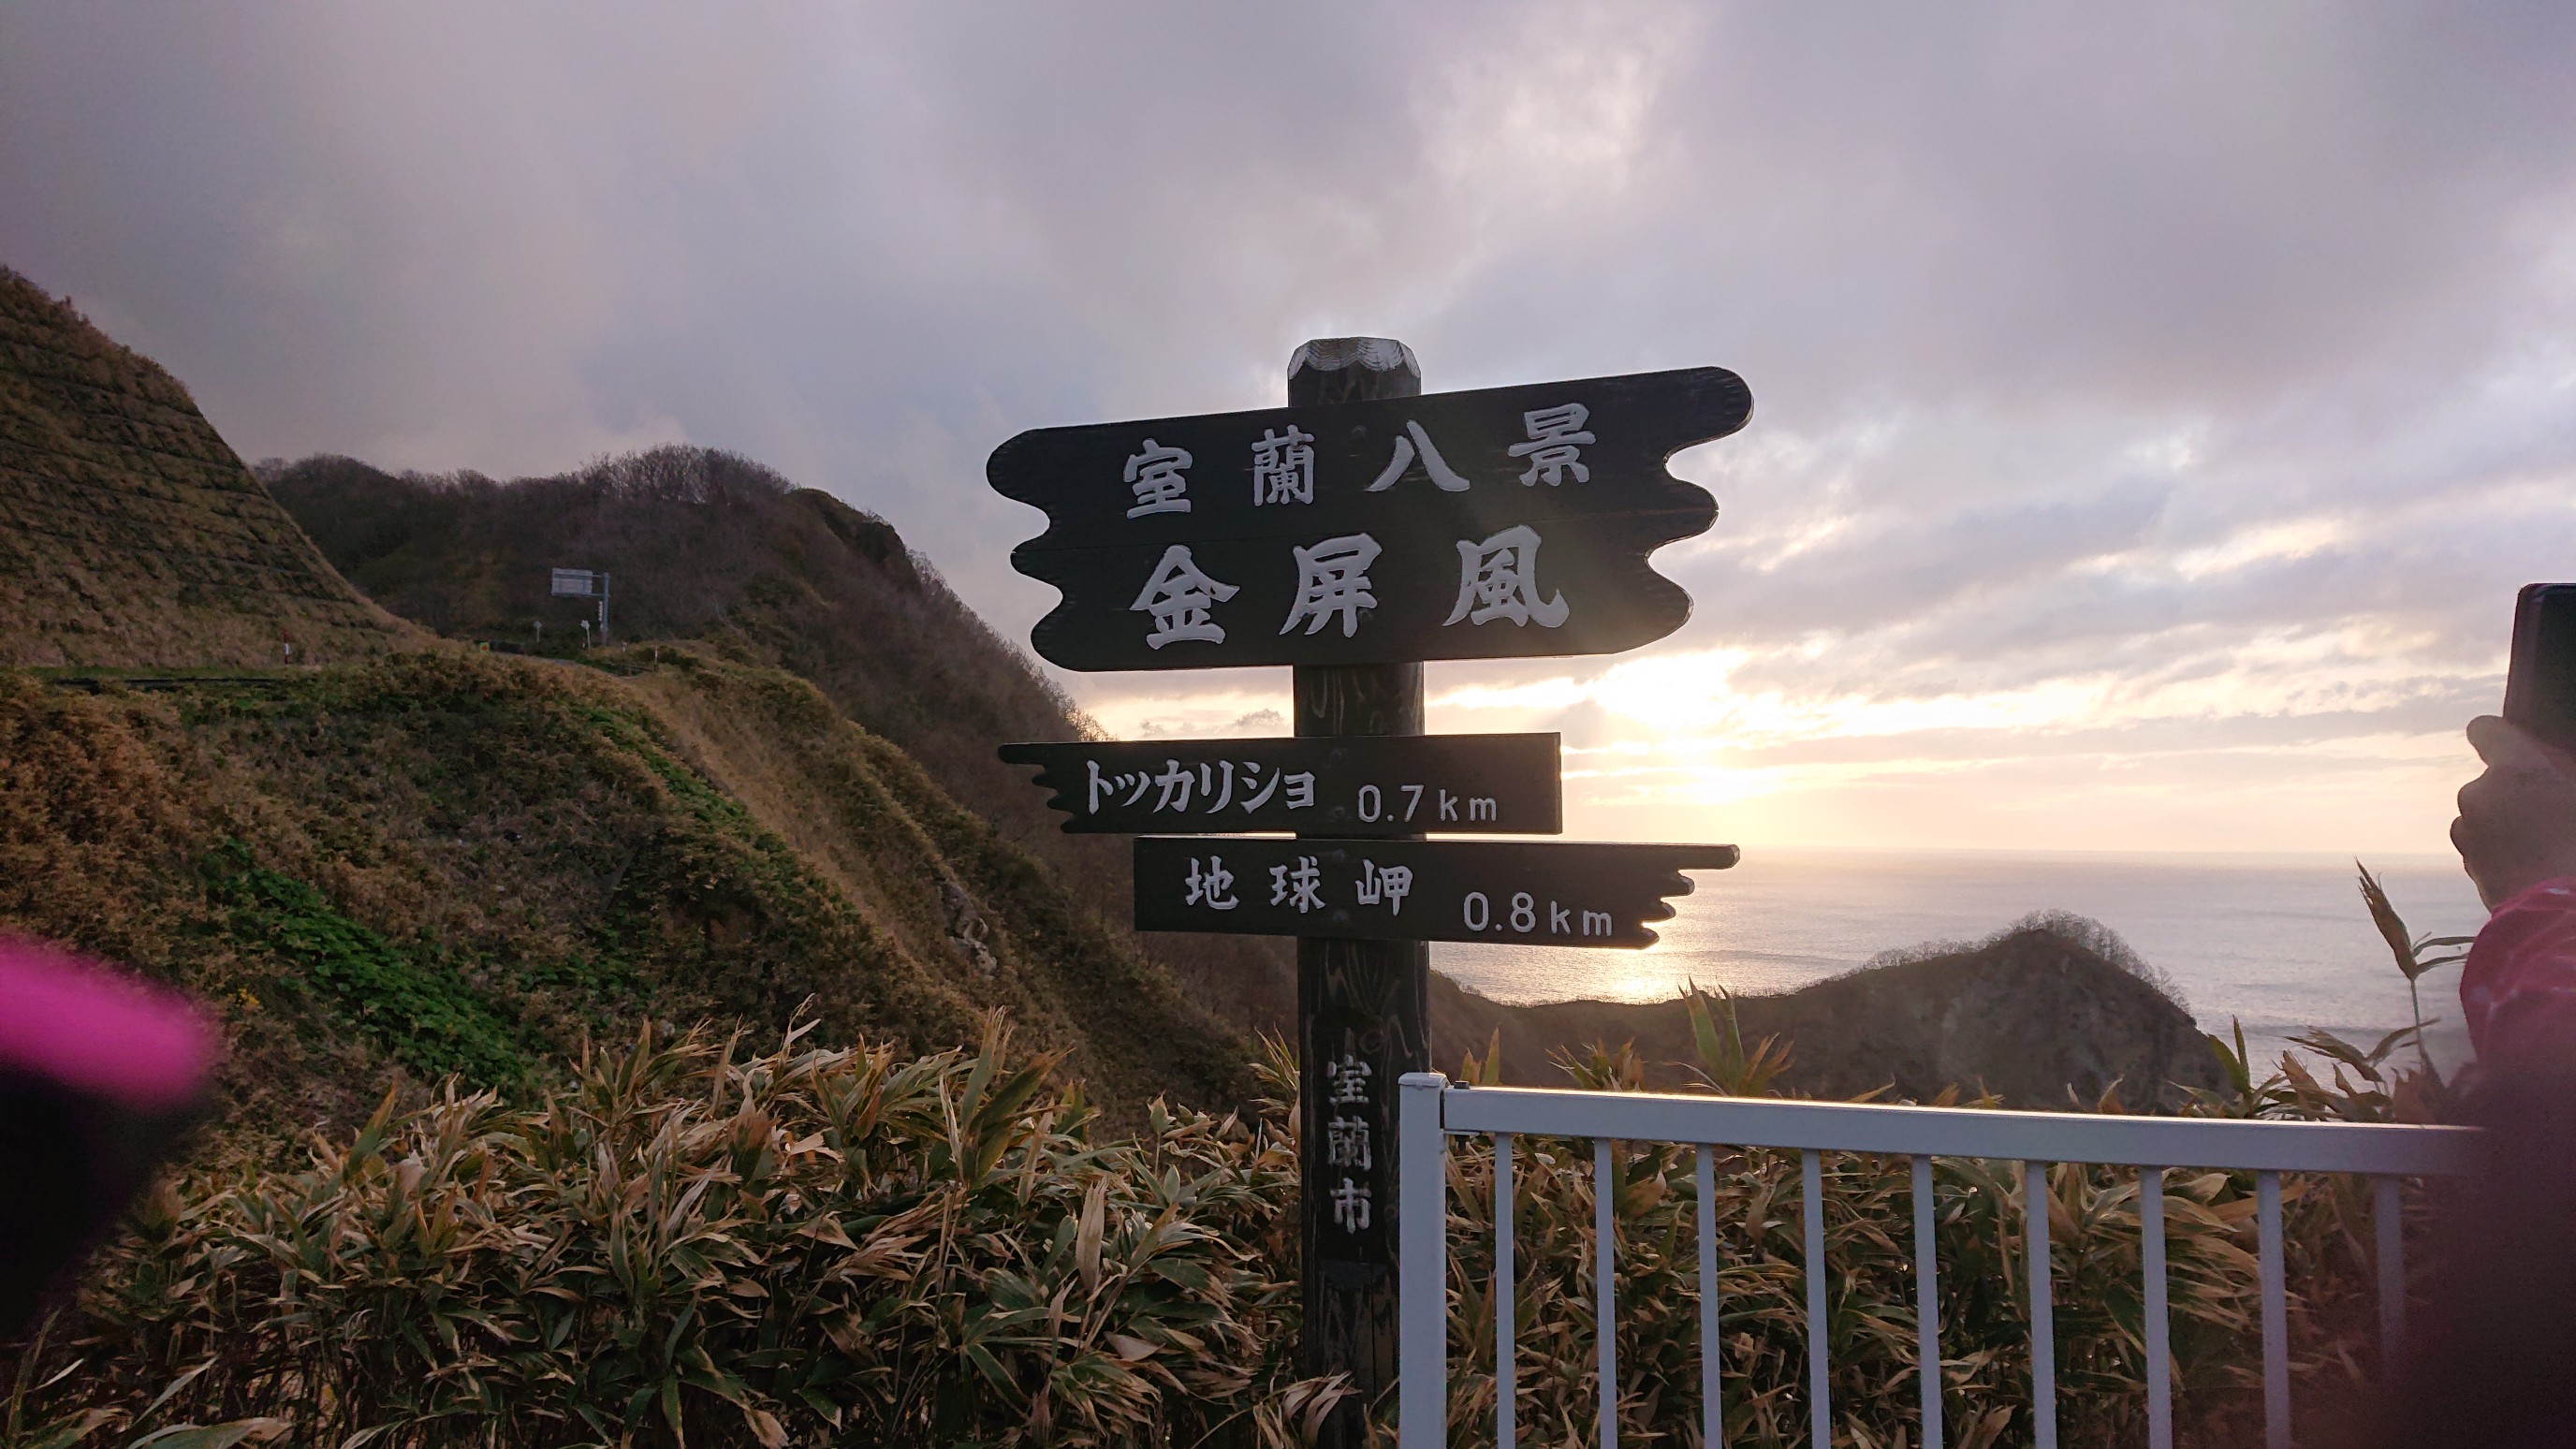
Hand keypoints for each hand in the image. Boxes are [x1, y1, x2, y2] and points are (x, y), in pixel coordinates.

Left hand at [2453, 716, 2575, 908]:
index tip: (2512, 746)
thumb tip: (2556, 788)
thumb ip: (2563, 780)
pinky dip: (2502, 855)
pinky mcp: (2468, 868)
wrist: (2562, 919)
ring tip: (2547, 848)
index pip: (2486, 730)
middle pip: (2490, 783)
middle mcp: (2479, 795)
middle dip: (2514, 794)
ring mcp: (2468, 834)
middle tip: (2551, 813)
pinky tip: (2537, 871)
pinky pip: (2484, 850)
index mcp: (2515, 769)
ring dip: (2506, 827)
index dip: (2498, 736)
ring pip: (2485, 819)